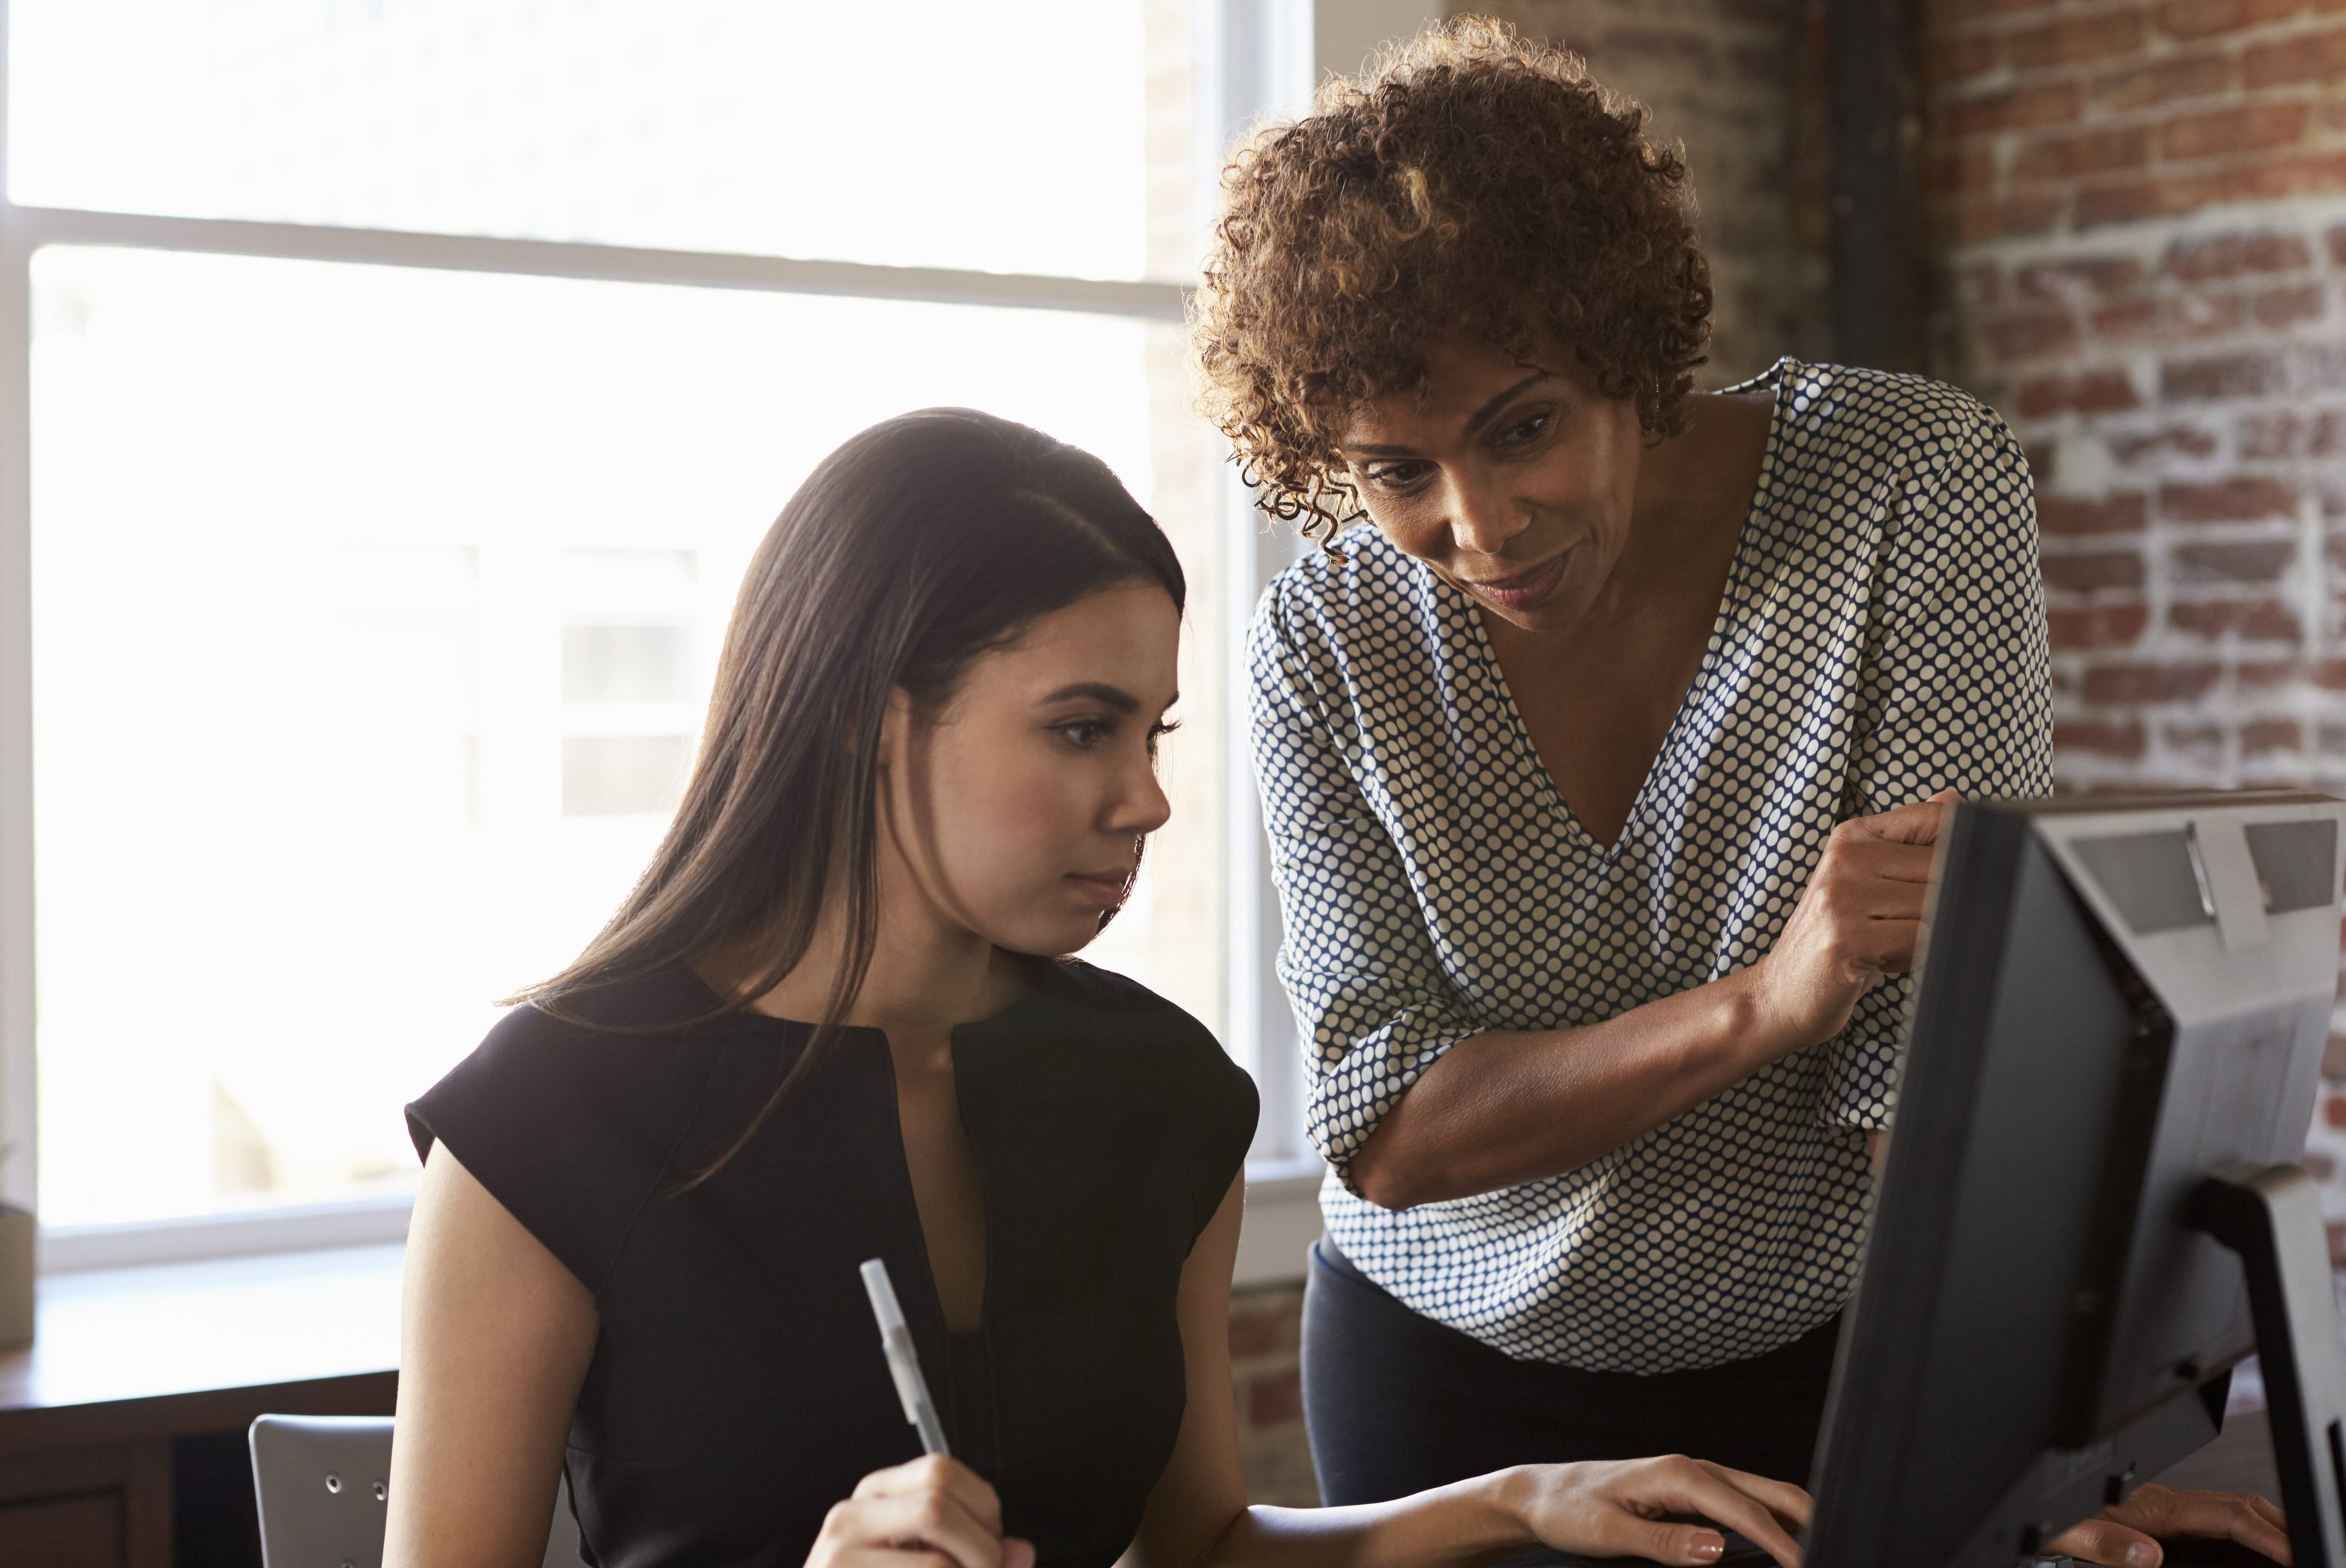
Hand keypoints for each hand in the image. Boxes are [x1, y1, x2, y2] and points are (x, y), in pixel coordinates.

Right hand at [806, 1455, 1036, 1567]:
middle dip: (981, 1547)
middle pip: (937, 1504)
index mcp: (875, 1497)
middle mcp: (850, 1517)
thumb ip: (977, 1556)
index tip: (992, 1541)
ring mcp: (839, 1556)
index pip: (939, 1470)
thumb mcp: (927, 1560)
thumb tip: (1022, 1552)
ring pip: (937, 1562)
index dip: (983, 1507)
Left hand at [1505, 1455, 1811, 1567]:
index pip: (1746, 1510)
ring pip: (1763, 1497)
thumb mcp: (1608, 1533)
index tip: (1807, 1566)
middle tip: (1837, 1553)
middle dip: (1808, 1521)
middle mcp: (1695, 1470)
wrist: (1543, 1496)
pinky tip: (1782, 1549)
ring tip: (1819, 1553)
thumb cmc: (1570, 1511)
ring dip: (1794, 1522)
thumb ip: (1664, 1543)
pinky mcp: (1693, 1496)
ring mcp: (1697, 1481)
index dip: (1782, 1541)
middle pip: (1770, 1492)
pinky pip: (1744, 1508)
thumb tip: (1718, 1548)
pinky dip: (1771, 1525)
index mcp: (1679, 1474)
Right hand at [1747, 790, 1958, 1050]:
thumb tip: (1954, 801)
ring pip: (1936, 904)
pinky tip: (1886, 961)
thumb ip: (1909, 843)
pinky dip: (1917, 956)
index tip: (1942, 884)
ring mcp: (1843, 897)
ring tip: (1893, 945)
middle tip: (1908, 926)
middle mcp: (1845, 858)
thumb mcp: (1866, 883)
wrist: (1782, 992)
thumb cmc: (1834, 939)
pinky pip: (1920, 939)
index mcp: (1851, 837)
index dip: (1959, 854)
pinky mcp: (1847, 937)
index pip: (1935, 820)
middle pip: (1944, 867)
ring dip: (1929, 934)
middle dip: (1943, 904)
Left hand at [2049, 1483, 2289, 1566]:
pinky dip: (2244, 1535)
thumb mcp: (2070, 1535)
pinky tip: (2252, 1552)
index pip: (2227, 1516)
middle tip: (2307, 1552)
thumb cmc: (2050, 1519)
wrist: (2031, 1507)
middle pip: (2239, 1507)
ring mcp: (2165, 1511)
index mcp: (2151, 1508)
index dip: (2267, 1534)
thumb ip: (2109, 1545)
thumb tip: (2149, 1556)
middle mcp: (2164, 1505)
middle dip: (2279, 1527)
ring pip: (2230, 1513)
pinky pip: (2214, 1524)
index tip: (2294, 1553)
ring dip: (2265, 1529)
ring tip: (2291, 1553)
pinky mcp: (2160, 1521)